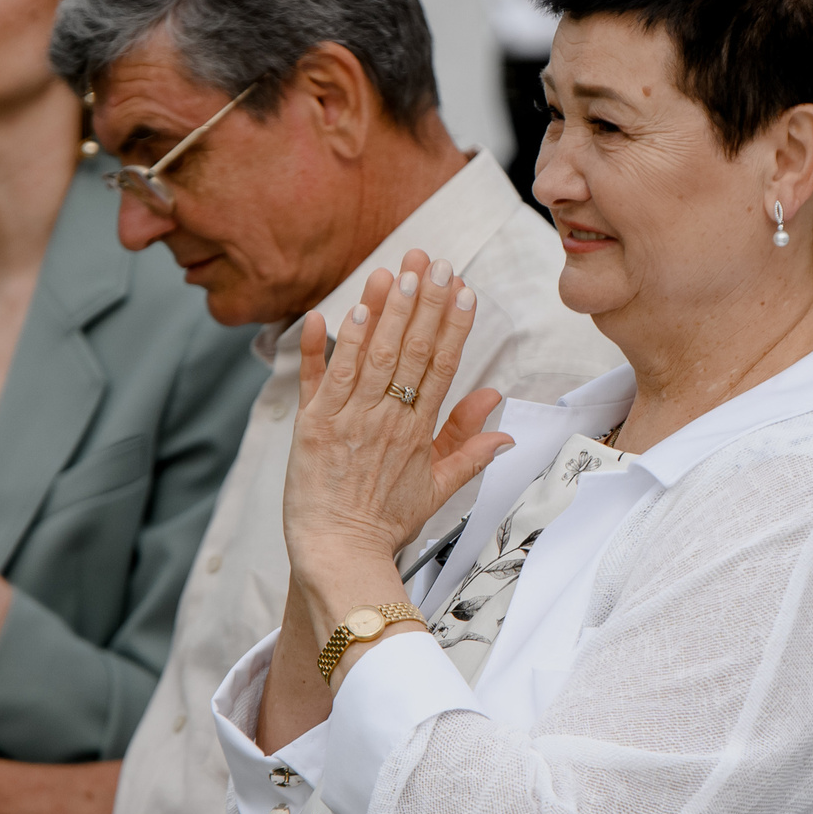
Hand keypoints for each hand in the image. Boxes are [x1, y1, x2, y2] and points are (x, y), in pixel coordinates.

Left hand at [283, 253, 508, 577]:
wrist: (340, 553)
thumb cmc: (386, 522)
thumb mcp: (437, 487)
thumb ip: (469, 447)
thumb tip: (501, 413)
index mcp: (419, 430)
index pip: (443, 365)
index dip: (453, 324)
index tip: (463, 287)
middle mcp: (387, 419)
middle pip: (410, 350)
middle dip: (422, 301)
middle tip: (432, 260)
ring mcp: (348, 420)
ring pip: (368, 356)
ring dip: (381, 311)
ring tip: (393, 270)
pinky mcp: (311, 427)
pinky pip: (321, 379)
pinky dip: (325, 346)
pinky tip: (332, 313)